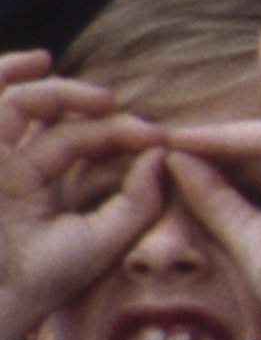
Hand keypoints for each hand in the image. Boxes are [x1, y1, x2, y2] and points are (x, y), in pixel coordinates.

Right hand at [0, 53, 172, 339]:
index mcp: (40, 191)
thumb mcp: (104, 238)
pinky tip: (39, 60)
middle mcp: (11, 171)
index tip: (160, 139)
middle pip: (54, 121)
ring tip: (103, 98)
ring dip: (62, 92)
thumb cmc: (44, 280)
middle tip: (134, 120)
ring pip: (22, 105)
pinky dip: (7, 73)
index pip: (83, 145)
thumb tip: (166, 154)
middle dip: (96, 112)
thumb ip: (139, 200)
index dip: (122, 135)